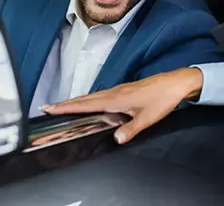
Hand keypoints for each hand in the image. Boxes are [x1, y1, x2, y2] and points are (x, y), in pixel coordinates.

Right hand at [41, 67, 203, 143]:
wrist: (176, 83)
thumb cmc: (162, 98)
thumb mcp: (147, 118)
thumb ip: (130, 129)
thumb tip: (116, 139)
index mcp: (115, 98)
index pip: (85, 104)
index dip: (66, 107)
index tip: (49, 108)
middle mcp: (114, 92)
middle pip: (84, 99)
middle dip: (65, 104)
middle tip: (48, 108)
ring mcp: (119, 90)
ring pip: (92, 96)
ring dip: (76, 101)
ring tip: (63, 106)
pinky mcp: (125, 90)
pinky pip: (101, 95)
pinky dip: (89, 99)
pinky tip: (90, 103)